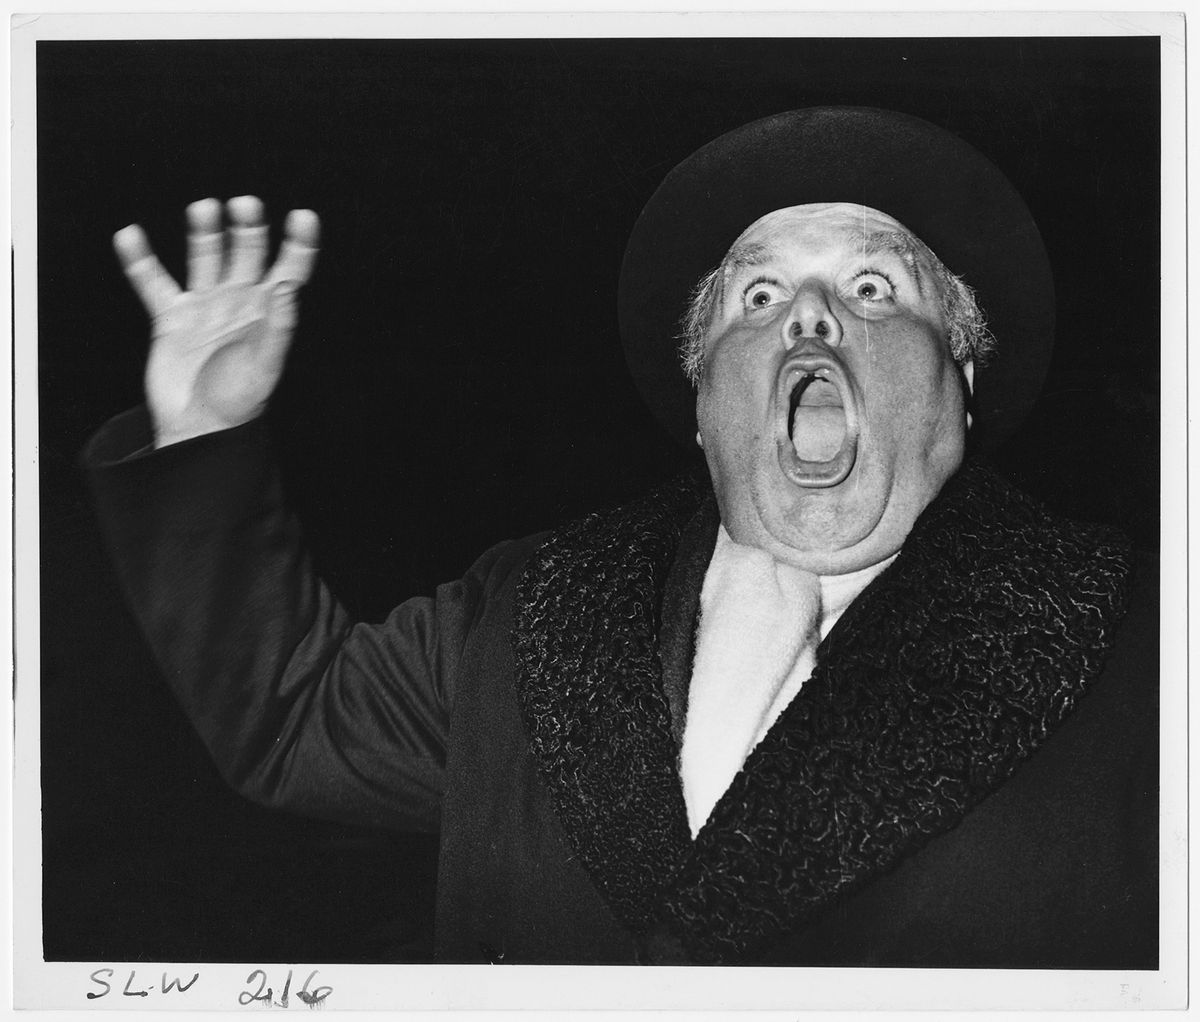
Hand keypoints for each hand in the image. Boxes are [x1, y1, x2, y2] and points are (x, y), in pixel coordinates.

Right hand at [113, 196, 319, 447]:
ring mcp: (205, 307)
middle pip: (247, 254)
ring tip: (205, 208)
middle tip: (245, 204)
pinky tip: (130, 235)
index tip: (303, 216)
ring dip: (205, 232)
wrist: (198, 428)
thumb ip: (278, 326)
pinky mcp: (171, 317)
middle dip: (248, 228)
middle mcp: (238, 303)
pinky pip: (153, 282)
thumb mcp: (264, 365)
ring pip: (205, 258)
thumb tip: (286, 286)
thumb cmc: (238, 401)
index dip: (298, 244)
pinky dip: (140, 259)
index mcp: (268, 314)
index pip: (289, 271)